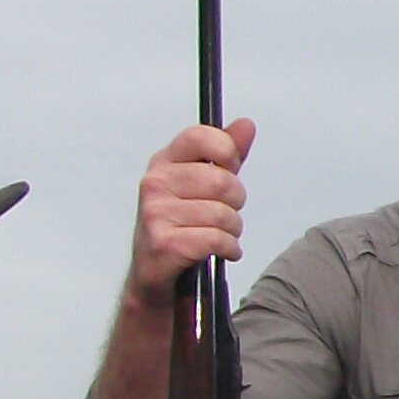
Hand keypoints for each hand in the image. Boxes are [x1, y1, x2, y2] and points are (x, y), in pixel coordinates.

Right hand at [128, 118, 255, 300]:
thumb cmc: (180, 225)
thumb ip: (226, 155)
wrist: (153, 273)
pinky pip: (216, 239)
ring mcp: (156, 213)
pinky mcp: (164, 243)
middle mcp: (155, 183)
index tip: (230, 167)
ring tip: (221, 235)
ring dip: (233, 230)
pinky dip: (229, 248)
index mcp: (164, 162)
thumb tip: (246, 125)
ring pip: (223, 214)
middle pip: (222, 181)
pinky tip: (222, 250)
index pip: (200, 136)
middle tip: (225, 212)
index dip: (226, 151)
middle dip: (236, 202)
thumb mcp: (202, 186)